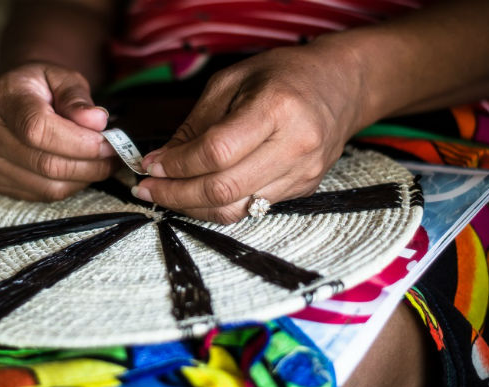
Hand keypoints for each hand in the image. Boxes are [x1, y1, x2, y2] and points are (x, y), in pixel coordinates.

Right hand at [0, 62, 116, 200]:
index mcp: (4, 100)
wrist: (13, 98)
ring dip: (85, 178)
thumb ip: (77, 98)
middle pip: (47, 164)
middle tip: (114, 155)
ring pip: (49, 187)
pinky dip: (70, 186)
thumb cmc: (41, 87)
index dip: (79, 142)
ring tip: (101, 162)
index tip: (109, 142)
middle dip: (91, 164)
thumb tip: (96, 122)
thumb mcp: (61, 77)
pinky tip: (79, 169)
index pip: (38, 130)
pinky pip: (44, 195)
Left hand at [131, 43, 366, 223]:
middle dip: (176, 194)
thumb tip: (161, 161)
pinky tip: (199, 192)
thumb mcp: (231, 82)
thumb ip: (195, 124)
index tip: (150, 164)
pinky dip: (218, 205)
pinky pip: (251, 208)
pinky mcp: (304, 189)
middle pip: (224, 189)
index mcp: (276, 108)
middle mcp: (295, 146)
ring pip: (236, 209)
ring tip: (167, 194)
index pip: (216, 152)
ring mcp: (303, 173)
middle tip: (147, 189)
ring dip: (192, 206)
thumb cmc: (283, 75)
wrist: (341, 85)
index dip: (177, 164)